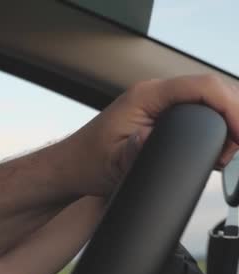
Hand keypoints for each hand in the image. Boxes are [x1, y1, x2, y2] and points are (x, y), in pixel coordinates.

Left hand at [67, 74, 238, 196]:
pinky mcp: (158, 113)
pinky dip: (212, 125)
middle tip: (232, 152)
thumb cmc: (88, 163)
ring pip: (206, 100)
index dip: (231, 107)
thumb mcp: (113, 164)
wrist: (72, 166)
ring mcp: (157, 102)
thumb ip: (133, 152)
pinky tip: (214, 147)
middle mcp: (153, 92)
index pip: (202, 87)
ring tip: (224, 153)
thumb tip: (149, 138)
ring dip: (223, 121)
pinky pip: (195, 110)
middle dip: (232, 117)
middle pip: (211, 90)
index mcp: (145, 96)